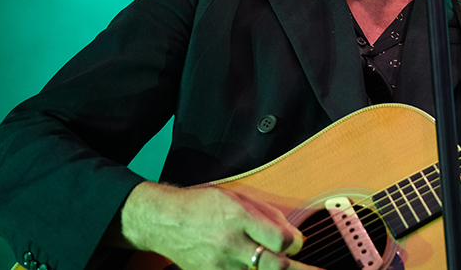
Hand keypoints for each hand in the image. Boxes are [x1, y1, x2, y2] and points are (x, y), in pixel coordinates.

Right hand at [116, 182, 321, 269]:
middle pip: (274, 266)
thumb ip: (267, 215)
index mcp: (238, 217)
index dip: (294, 243)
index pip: (279, 240)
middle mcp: (230, 243)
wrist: (164, 220)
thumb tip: (293, 237)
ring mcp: (221, 265)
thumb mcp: (236, 197)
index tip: (296, 243)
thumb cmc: (201, 204)